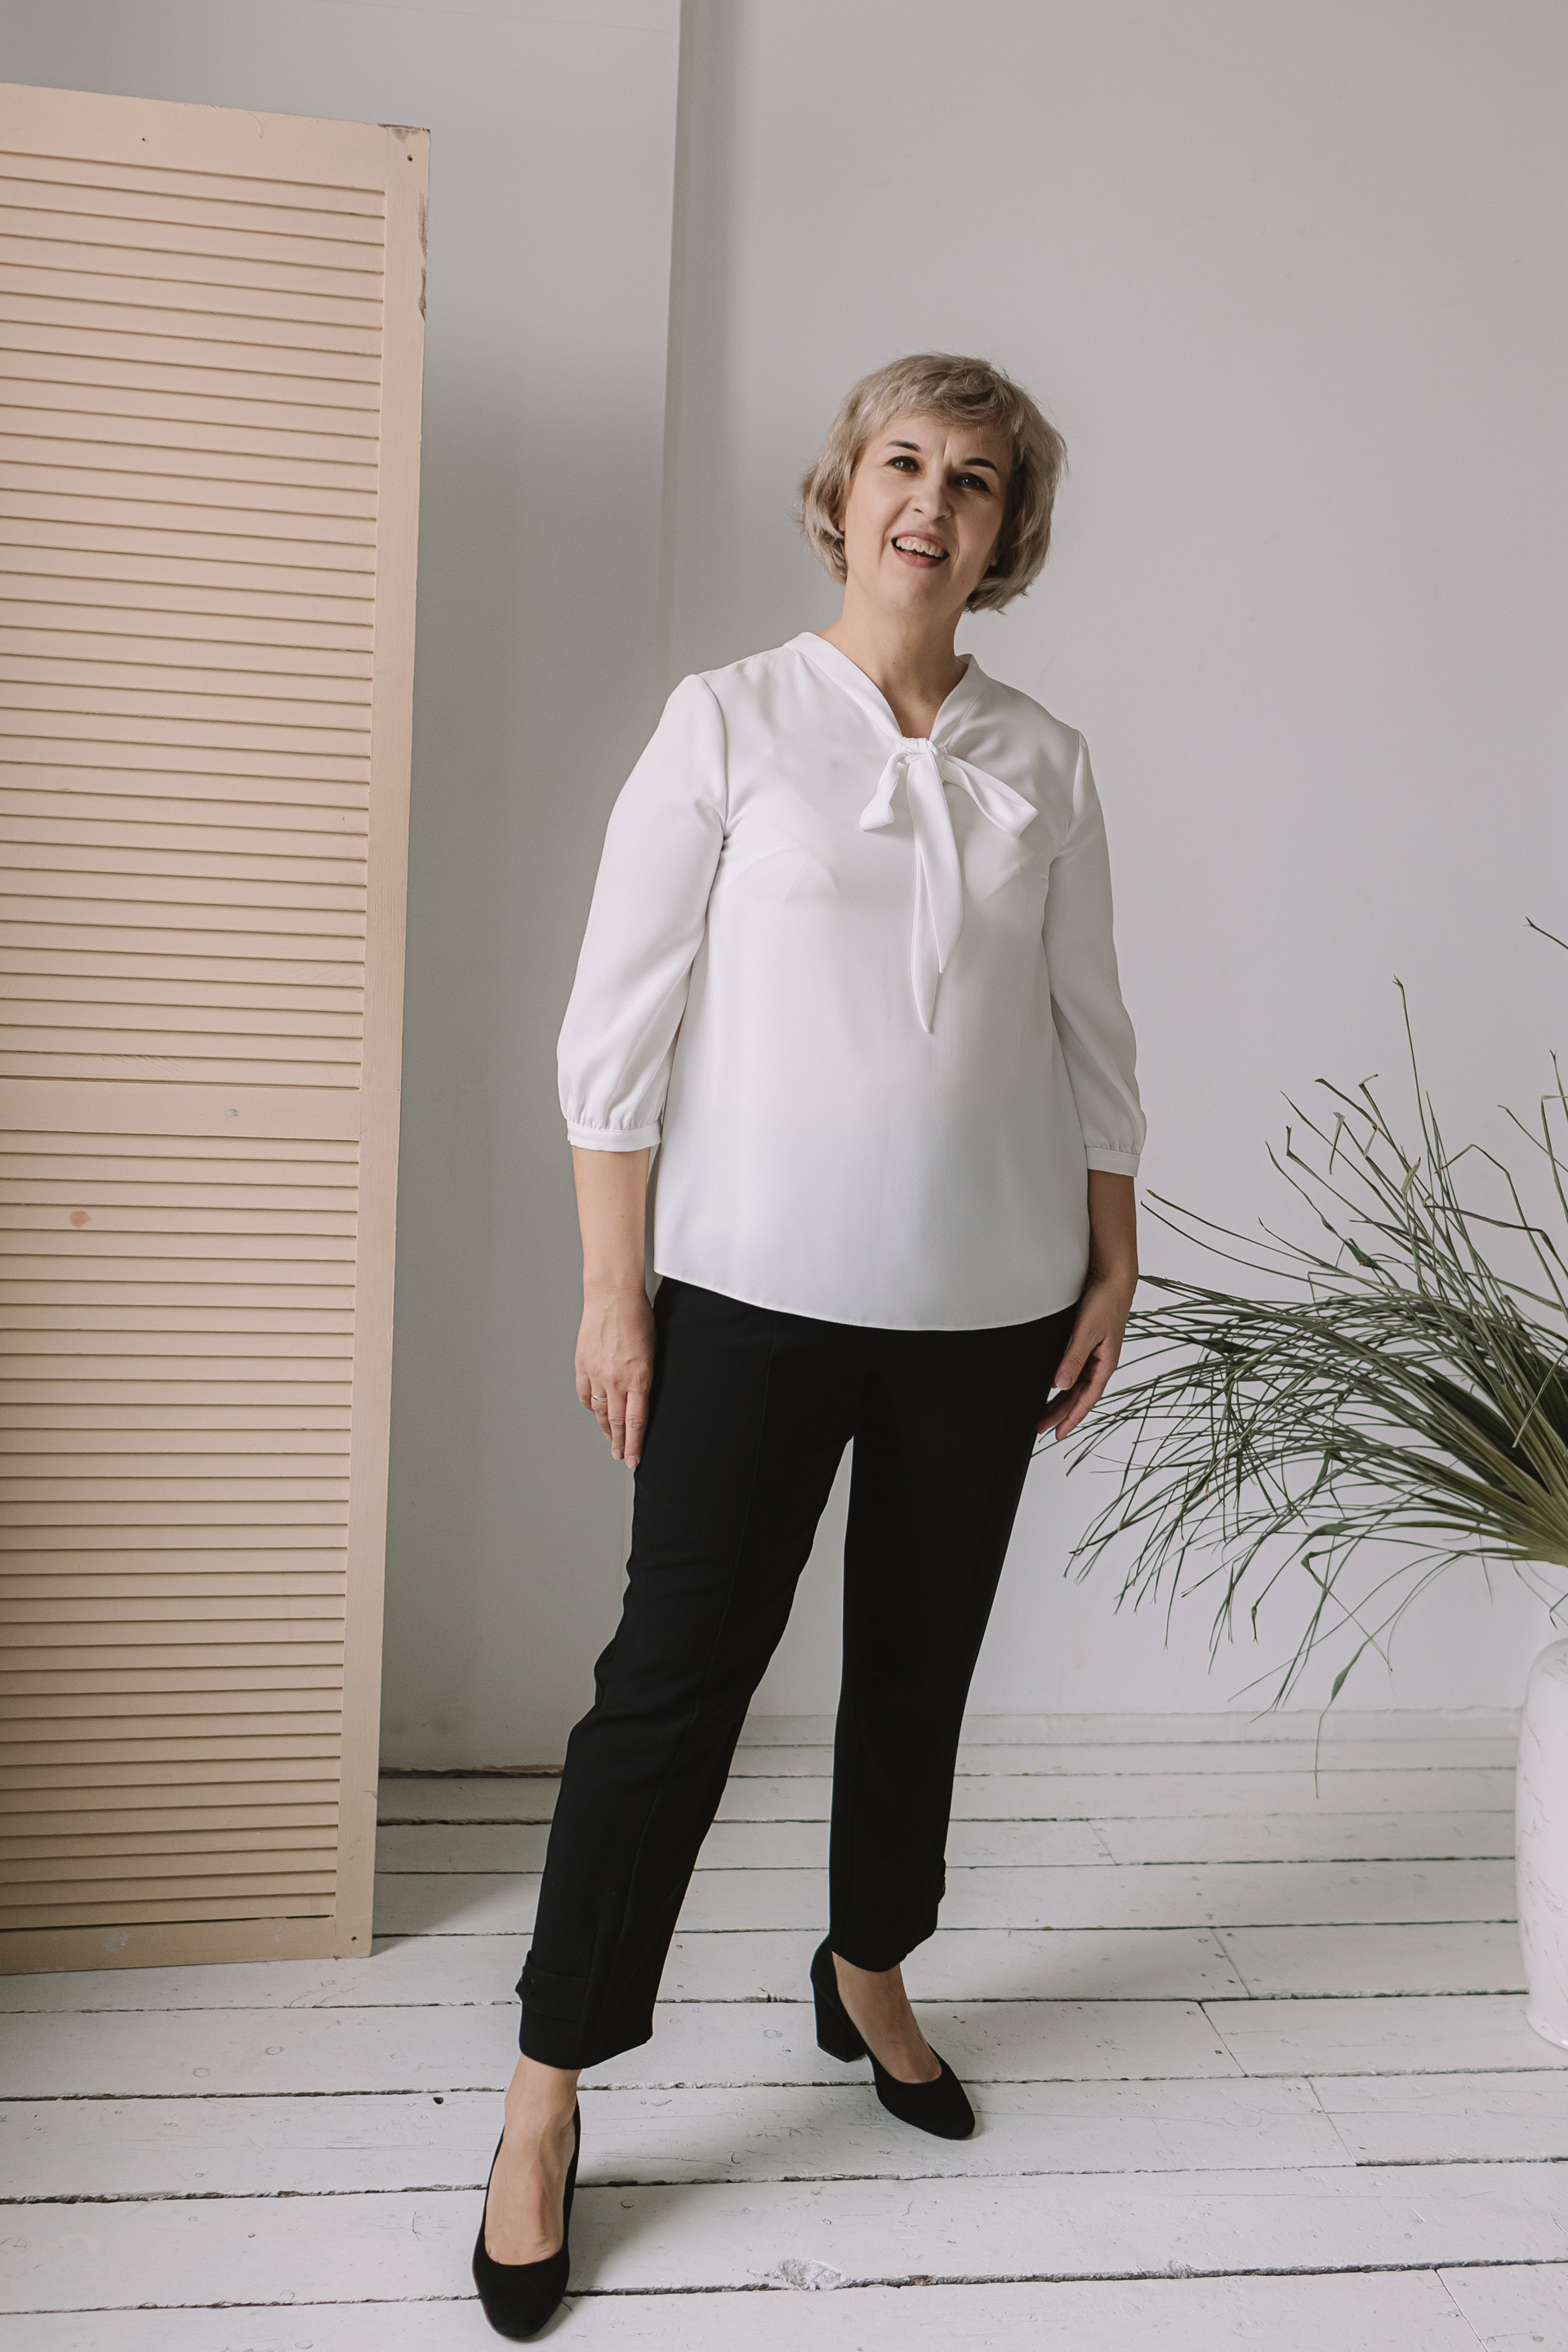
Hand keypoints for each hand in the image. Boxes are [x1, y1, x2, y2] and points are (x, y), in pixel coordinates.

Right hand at [576, 1284, 655, 1467]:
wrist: (612, 1296)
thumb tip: (643, 1395)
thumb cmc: (638, 1317)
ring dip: (605, 1428)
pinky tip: (594, 1412)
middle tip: (621, 1456)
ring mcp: (596, 1373)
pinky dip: (589, 1406)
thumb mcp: (653, 1350)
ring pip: (598, 1410)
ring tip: (611, 1439)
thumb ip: (646, 1376)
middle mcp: (616, 1379)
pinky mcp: (582, 1365)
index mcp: (639, 1377)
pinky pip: (584, 1394)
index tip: (634, 1459)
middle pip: (616, 1421)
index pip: (636, 1421)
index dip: (635, 1443)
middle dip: (620, 1443)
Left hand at [1037, 1270, 1134, 1442]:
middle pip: (1079, 1396)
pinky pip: (1075, 1371)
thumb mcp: (1087, 1332)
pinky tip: (1053, 1386)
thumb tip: (1060, 1385)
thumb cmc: (1105, 1302)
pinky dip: (1064, 1382)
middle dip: (1061, 1414)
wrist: (1112, 1278)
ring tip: (1043, 1413)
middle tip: (1041, 1428)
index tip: (1058, 1434)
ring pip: (1076, 1385)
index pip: (1086, 1399)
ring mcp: (1095, 1354)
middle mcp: (1101, 1363)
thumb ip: (1074, 1359)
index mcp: (1105, 1364)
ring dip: (1060, 1400)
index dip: (1072, 1418)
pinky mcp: (1088, 1343)